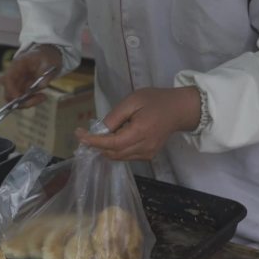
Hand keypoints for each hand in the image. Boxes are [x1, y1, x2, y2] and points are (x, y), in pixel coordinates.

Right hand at [0, 44, 61, 107]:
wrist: (48, 56)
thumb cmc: (47, 56)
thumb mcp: (49, 61)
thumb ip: (45, 73)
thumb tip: (41, 86)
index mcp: (17, 65)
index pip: (7, 79)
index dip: (11, 90)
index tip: (20, 98)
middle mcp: (14, 76)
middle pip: (8, 93)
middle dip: (20, 101)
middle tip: (37, 98)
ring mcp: (18, 83)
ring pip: (15, 99)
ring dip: (27, 102)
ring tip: (43, 97)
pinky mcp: (23, 89)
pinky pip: (23, 100)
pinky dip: (32, 101)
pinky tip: (42, 96)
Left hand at [75, 87, 200, 159]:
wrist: (179, 110)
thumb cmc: (156, 101)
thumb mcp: (133, 100)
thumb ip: (115, 117)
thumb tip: (100, 130)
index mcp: (140, 132)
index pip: (111, 143)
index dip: (93, 141)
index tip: (79, 135)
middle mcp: (144, 147)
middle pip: (113, 153)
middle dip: (97, 145)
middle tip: (87, 134)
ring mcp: (147, 154)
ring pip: (118, 157)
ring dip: (106, 148)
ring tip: (105, 133)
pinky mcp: (148, 156)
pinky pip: (126, 156)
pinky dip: (116, 149)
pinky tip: (118, 136)